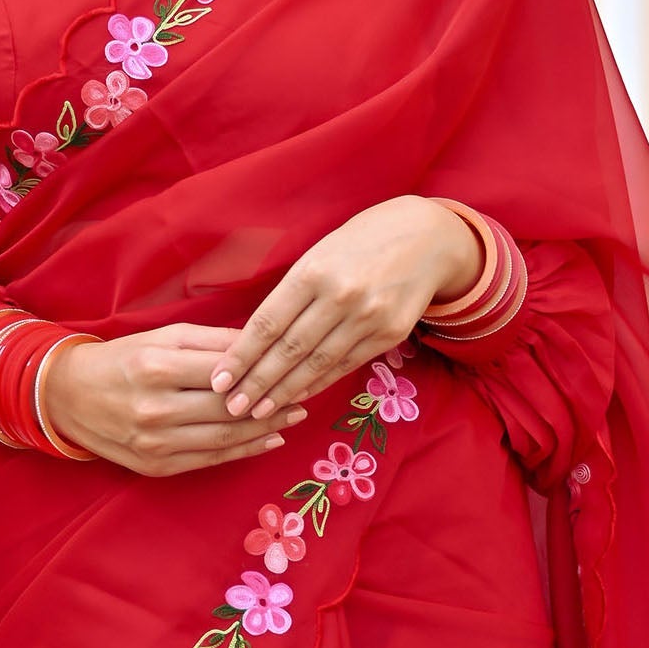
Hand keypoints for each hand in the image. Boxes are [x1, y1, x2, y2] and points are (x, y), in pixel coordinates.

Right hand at [43, 323, 308, 477]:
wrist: (70, 397)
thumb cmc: (123, 359)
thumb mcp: (163, 337)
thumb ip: (212, 342)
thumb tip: (261, 345)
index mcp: (156, 368)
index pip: (224, 372)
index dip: (263, 371)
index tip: (294, 367)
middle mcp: (154, 408)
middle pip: (229, 409)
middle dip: (272, 403)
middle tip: (304, 395)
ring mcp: (154, 442)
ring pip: (223, 438)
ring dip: (265, 430)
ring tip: (293, 417)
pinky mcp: (154, 466)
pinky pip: (209, 459)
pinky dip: (243, 451)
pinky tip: (267, 440)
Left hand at [209, 196, 478, 419]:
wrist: (429, 237)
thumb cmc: (362, 241)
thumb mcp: (320, 252)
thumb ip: (292, 290)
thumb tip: (255, 335)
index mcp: (313, 271)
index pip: (268, 323)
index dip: (241, 356)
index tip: (220, 379)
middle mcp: (340, 296)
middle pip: (289, 349)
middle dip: (257, 382)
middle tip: (231, 406)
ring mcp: (368, 317)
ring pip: (317, 364)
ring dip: (285, 391)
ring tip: (259, 410)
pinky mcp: (390, 334)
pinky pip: (346, 365)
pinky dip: (318, 383)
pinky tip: (297, 396)